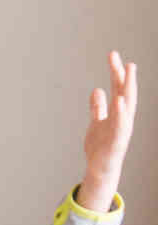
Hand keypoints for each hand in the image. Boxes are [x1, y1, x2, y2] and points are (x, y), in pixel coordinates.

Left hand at [77, 51, 137, 211]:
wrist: (99, 168)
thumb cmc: (100, 146)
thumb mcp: (97, 122)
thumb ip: (98, 107)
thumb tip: (97, 90)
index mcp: (118, 112)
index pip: (118, 88)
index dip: (117, 73)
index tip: (113, 56)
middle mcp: (123, 118)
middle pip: (124, 92)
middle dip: (124, 76)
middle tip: (121, 58)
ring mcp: (122, 128)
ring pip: (127, 104)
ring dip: (127, 87)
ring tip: (127, 71)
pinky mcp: (117, 140)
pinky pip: (120, 124)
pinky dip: (120, 111)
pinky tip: (118, 100)